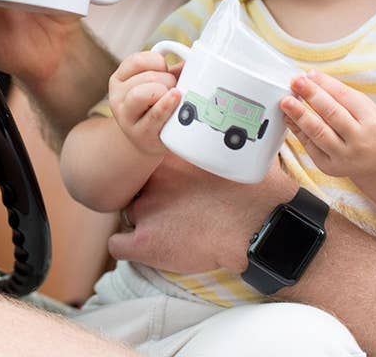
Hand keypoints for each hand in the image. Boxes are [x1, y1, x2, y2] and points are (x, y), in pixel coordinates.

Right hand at [108, 52, 180, 154]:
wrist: (149, 139)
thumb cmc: (155, 107)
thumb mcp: (158, 84)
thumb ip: (172, 70)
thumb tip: (195, 59)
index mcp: (120, 80)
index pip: (136, 61)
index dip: (157, 62)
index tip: (165, 70)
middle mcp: (117, 98)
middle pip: (146, 78)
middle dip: (167, 80)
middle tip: (173, 90)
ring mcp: (126, 118)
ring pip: (140, 94)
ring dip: (164, 93)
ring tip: (173, 99)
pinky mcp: (141, 134)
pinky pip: (153, 116)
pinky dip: (166, 106)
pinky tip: (175, 100)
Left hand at [108, 156, 296, 273]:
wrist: (259, 226)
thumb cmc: (256, 190)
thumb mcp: (237, 152)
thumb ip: (222, 142)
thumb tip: (242, 126)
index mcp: (169, 155)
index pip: (142, 160)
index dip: (156, 174)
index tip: (169, 183)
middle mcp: (151, 179)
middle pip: (135, 187)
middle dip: (150, 195)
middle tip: (171, 206)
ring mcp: (145, 210)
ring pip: (128, 214)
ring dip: (143, 220)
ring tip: (167, 228)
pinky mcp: (144, 242)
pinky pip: (116, 244)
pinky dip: (127, 247)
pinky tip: (147, 248)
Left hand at [282, 71, 375, 177]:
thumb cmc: (370, 128)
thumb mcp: (365, 108)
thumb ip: (340, 93)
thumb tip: (310, 77)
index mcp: (371, 121)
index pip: (345, 98)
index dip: (325, 85)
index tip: (308, 75)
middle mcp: (359, 141)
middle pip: (332, 114)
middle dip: (312, 96)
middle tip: (296, 82)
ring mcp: (343, 156)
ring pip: (318, 133)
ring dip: (299, 115)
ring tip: (286, 102)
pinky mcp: (329, 166)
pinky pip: (310, 146)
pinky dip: (297, 130)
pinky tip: (288, 118)